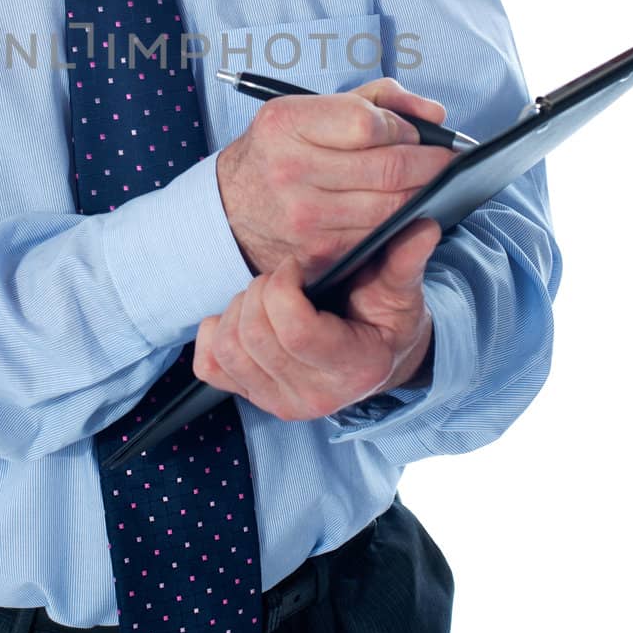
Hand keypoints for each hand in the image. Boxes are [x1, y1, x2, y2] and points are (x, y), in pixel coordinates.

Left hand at [191, 213, 442, 420]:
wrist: (374, 361)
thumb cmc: (386, 322)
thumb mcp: (402, 293)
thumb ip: (406, 262)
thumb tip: (423, 228)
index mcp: (354, 370)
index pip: (295, 330)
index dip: (284, 287)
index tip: (295, 267)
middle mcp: (313, 397)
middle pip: (255, 335)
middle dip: (260, 292)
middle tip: (282, 279)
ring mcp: (278, 403)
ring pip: (229, 347)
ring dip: (239, 309)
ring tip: (266, 297)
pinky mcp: (252, 398)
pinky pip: (209, 366)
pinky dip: (216, 333)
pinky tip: (242, 318)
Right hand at [215, 77, 455, 280]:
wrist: (230, 210)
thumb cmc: (279, 151)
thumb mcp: (309, 110)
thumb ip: (376, 101)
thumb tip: (436, 115)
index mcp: (286, 124)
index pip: (368, 123)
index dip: (403, 127)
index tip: (415, 132)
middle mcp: (290, 170)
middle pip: (389, 168)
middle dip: (431, 163)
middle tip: (447, 160)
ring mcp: (305, 217)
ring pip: (392, 207)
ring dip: (422, 194)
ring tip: (432, 183)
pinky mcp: (318, 253)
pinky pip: (378, 236)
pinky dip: (399, 223)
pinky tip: (405, 210)